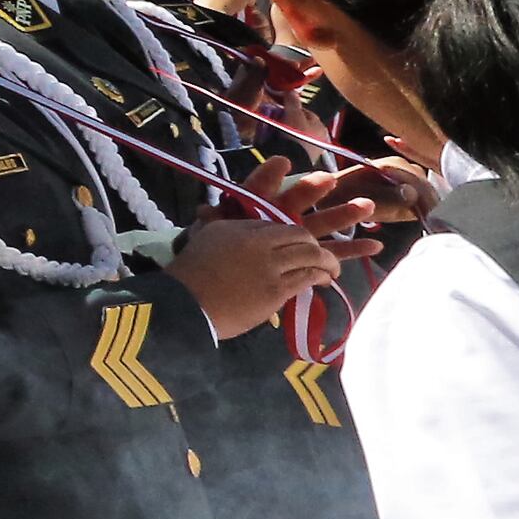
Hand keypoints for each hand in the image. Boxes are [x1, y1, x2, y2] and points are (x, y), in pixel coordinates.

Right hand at [167, 217, 337, 339]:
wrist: (186, 304)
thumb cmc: (191, 272)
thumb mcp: (207, 239)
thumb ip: (224, 226)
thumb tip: (226, 214)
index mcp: (241, 229)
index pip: (279, 223)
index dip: (294, 231)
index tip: (301, 239)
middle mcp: (258, 243)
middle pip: (300, 235)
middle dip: (316, 243)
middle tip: (323, 253)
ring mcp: (269, 266)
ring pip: (311, 255)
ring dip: (327, 261)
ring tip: (332, 270)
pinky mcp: (276, 290)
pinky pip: (307, 277)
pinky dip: (320, 277)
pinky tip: (323, 281)